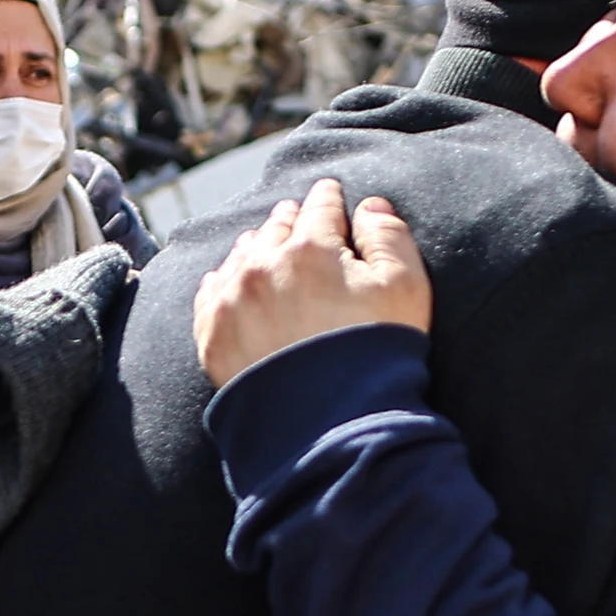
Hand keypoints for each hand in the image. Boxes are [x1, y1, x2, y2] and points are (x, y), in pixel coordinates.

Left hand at [193, 178, 431, 385]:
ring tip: (262, 242)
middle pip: (276, 227)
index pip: (320, 207)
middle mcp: (263, 266)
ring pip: (241, 255)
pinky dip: (223, 281)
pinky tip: (228, 280)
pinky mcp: (213, 336)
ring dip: (256, 245)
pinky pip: (211, 293)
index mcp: (311, 248)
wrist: (329, 424)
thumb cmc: (376, 353)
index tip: (329, 190)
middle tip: (295, 214)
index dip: (328, 197)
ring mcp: (232, 301)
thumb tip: (370, 206)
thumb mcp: (405, 287)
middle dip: (290, 218)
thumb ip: (389, 237)